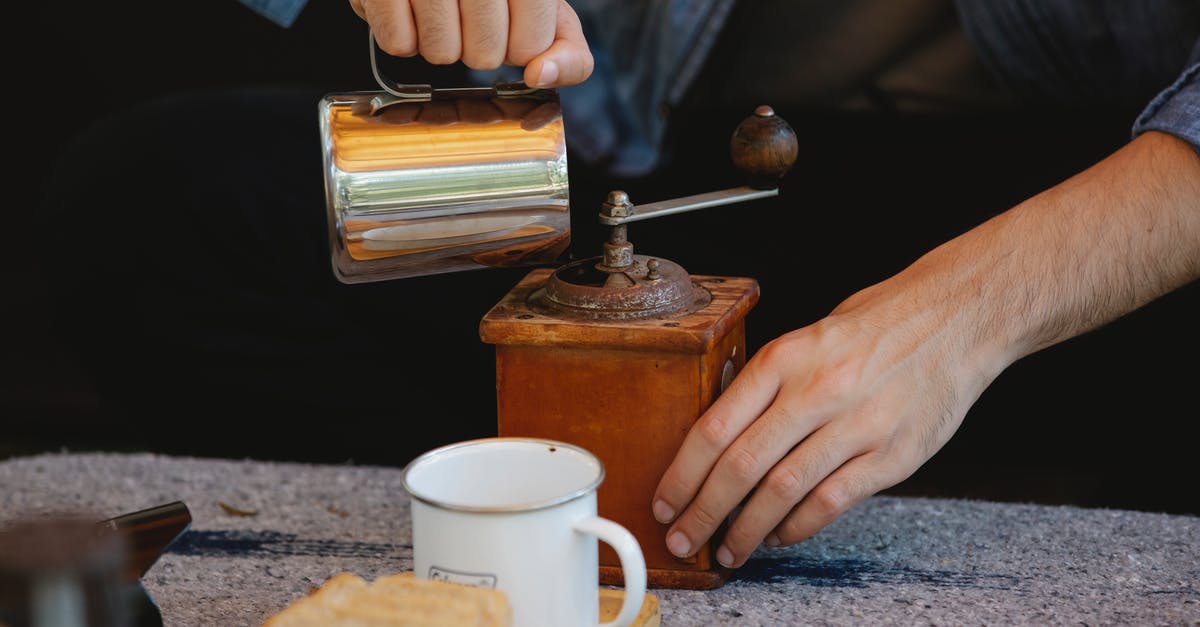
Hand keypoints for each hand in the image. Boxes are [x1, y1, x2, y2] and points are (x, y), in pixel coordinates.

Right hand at [348, 0, 593, 87]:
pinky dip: (403, 39)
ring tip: (438, 16)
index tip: (509, 27)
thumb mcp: (541, 14)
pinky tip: (411, 13)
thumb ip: (567, 52)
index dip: (518, 49)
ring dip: (439, 47)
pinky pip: (398, 43)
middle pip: (485, 54)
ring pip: (441, 53)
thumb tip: (541, 76)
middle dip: (476, 50)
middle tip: (468, 20)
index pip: (531, 44)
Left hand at [650, 273, 987, 568]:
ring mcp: (856, 426)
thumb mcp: (807, 337)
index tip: (664, 503)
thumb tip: (717, 436)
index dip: (682, 474)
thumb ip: (766, 384)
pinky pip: (830, 502)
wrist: (956, 317)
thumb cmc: (875, 326)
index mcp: (785, 357)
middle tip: (683, 539)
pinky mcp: (892, 455)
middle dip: (703, 512)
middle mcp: (816, 391)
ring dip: (746, 530)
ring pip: (782, 491)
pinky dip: (797, 526)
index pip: (715, 427)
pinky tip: (778, 536)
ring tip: (727, 550)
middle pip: (741, 466)